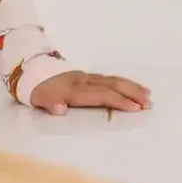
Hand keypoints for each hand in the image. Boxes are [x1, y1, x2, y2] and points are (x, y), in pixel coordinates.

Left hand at [30, 71, 150, 115]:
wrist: (33, 73)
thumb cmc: (39, 91)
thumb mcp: (39, 99)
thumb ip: (50, 104)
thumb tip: (59, 109)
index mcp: (74, 89)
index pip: (101, 95)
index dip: (118, 100)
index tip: (135, 108)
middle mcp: (84, 81)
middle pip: (112, 85)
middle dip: (132, 93)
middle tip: (149, 103)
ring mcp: (87, 77)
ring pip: (113, 80)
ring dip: (132, 87)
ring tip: (148, 95)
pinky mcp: (89, 76)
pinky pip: (110, 78)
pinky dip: (124, 83)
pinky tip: (135, 88)